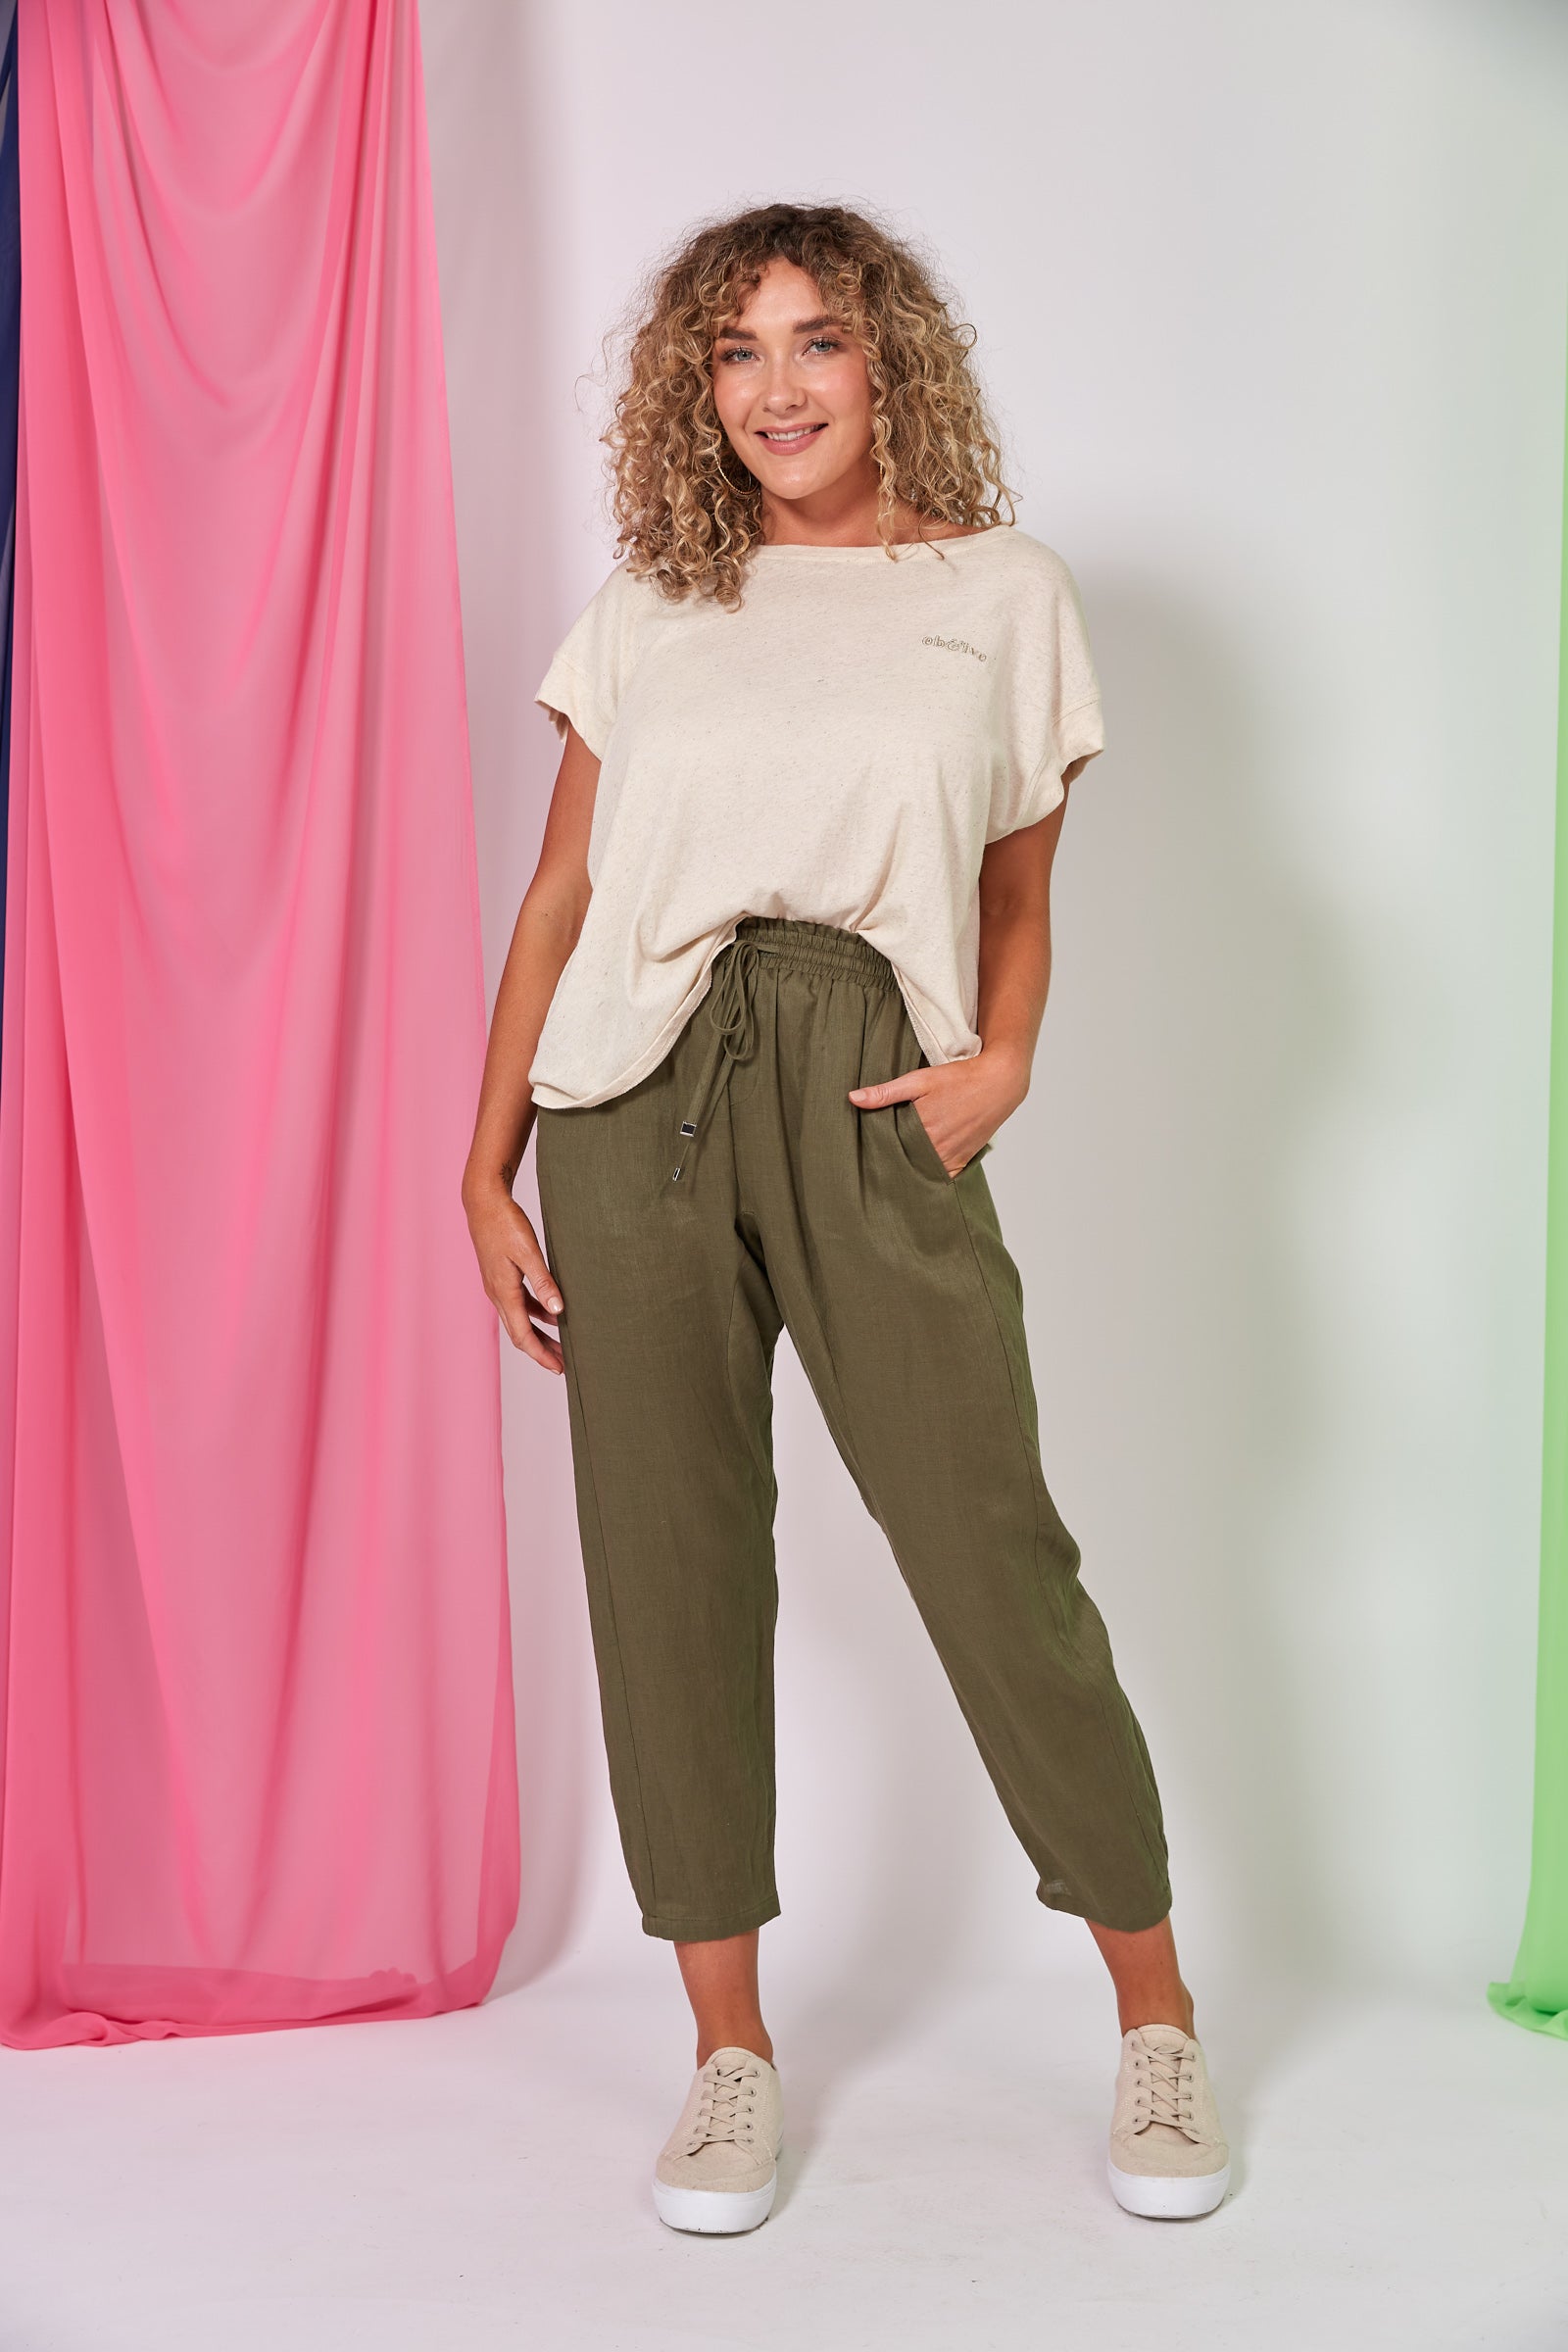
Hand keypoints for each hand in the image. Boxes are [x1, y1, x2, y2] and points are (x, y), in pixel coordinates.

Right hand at [464, 1179, 563, 1372]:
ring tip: (561, 1343)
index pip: (523, 1335)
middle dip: (541, 1350)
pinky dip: (535, 1313)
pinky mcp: (501, 1275)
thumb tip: (558, 1312)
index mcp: (504, 1292)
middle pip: (520, 1333)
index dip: (541, 1355)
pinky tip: (551, 1313)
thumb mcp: (528, 1252)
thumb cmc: (505, 1222)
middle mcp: (498, 1294)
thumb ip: (543, 1282)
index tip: (559, 1369)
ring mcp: (497, 1285)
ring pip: (519, 1319)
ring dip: (539, 1334)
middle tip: (563, 1364)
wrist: (483, 1201)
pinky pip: (519, 1303)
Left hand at [848, 1043, 1028, 1176]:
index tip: (862, 1152)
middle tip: (871, 1166)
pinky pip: (941, 1177)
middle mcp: (936, 1147)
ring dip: (908, 1171)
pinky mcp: (962, 1161)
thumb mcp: (920, 1080)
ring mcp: (951, 1157)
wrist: (999, 1083)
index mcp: (921, 1128)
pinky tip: (917, 1174)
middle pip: (903, 1163)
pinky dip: (929, 1177)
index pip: (887, 1148)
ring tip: (892, 1170)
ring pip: (921, 1172)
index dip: (874, 1149)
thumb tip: (853, 1098)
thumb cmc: (960, 1078)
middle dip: (889, 1163)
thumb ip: (886, 1092)